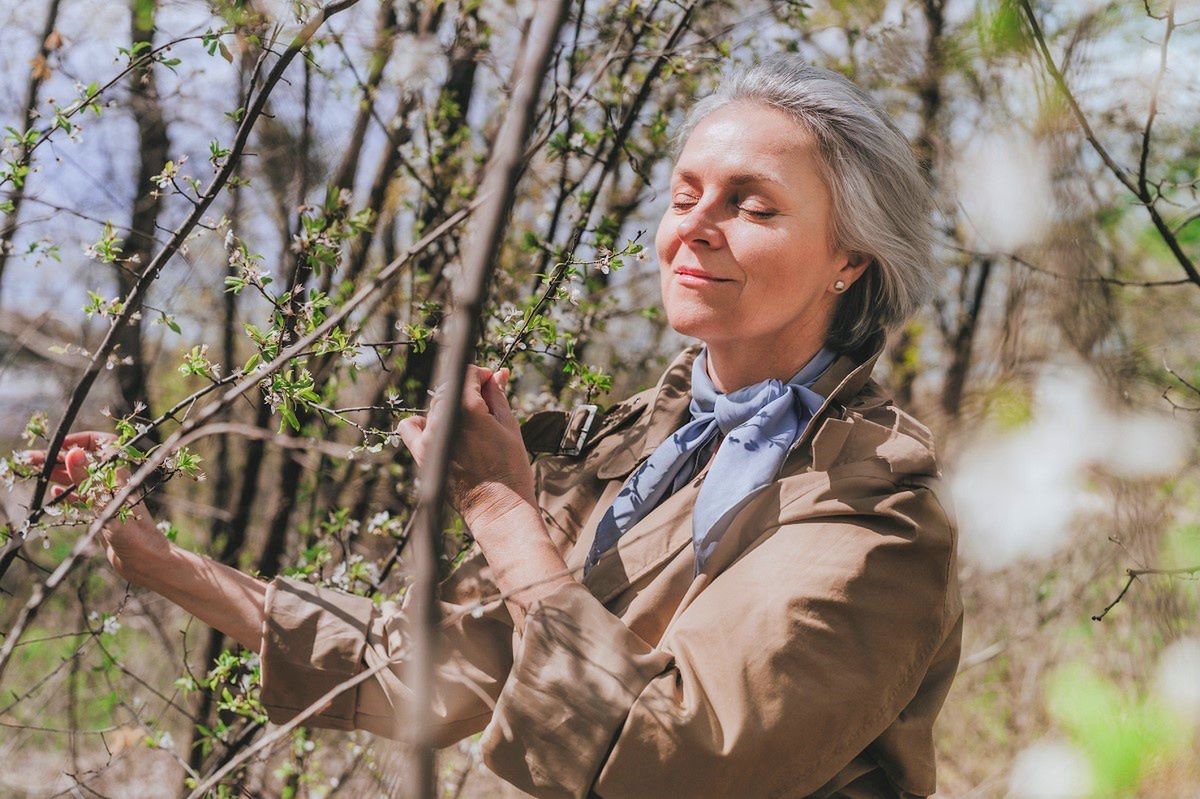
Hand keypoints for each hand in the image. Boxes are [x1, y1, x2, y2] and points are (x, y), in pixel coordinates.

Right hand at [24, 432, 170, 581]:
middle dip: (60, 458)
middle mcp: (115, 484)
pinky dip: (68, 494)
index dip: (82, 440)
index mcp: (120, 476)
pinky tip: (54, 493)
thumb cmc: (135, 536)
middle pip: (86, 463)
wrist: (147, 563)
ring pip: (81, 480)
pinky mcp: (104, 516)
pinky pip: (83, 499)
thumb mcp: (107, 506)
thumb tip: (74, 453)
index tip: (60, 445)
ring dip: (59, 474)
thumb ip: (89, 480)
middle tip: (32, 458)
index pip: (104, 445)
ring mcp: (109, 500)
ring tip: (35, 471)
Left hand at [396, 365, 535, 528]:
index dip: (482, 375)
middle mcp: (443, 419)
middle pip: (451, 389)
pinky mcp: (422, 454)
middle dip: (469, 390)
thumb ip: (498, 396)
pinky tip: (439, 429)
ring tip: (473, 426)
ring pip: (436, 407)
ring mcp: (430, 437)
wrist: (498, 509)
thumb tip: (499, 373)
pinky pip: (410, 427)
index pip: (467, 374)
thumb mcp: (509, 427)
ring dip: (452, 408)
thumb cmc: (511, 469)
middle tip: (489, 407)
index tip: (493, 385)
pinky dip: (421, 423)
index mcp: (467, 408)